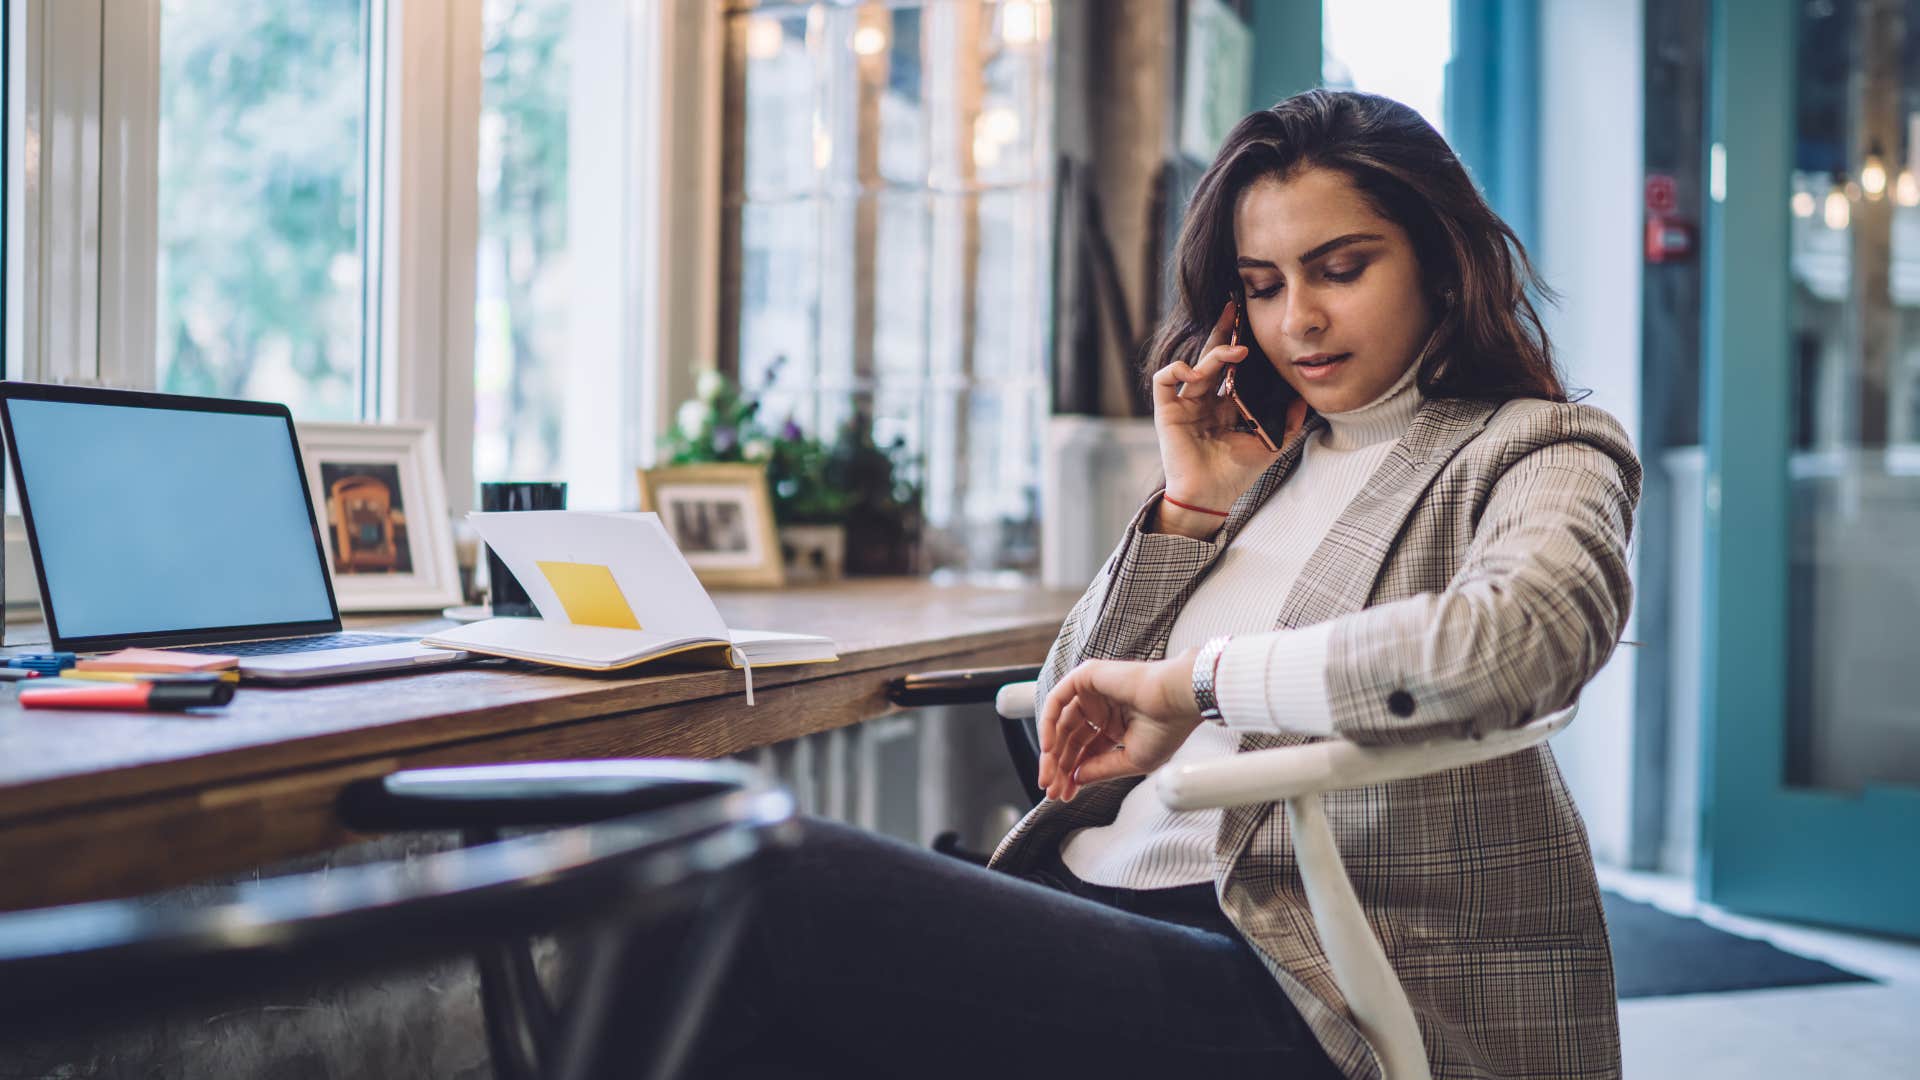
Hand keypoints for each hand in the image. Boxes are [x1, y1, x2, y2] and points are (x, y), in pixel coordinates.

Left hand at [1036, 649, 1203, 801]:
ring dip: (1051, 751)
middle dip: (1059, 767)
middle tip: (1052, 789)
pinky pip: (1057, 700)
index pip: (1086, 751)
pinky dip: (1047, 724)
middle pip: (1070, 739)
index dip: (1072, 774)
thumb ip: (1101, 769)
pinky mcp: (1087, 677)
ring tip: (1049, 776)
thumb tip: (1076, 778)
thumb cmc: (1168, 727)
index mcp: (1116, 726)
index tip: (1064, 794)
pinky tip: (1048, 749)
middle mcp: (1103, 708)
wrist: (1179, 701)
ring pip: (1060, 723)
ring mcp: (1093, 692)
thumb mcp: (1131, 760)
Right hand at [1150, 302, 1290, 531]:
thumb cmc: (1235, 474)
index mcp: (1225, 403)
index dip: (1239, 343)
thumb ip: (1289, 421)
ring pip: (1195, 366)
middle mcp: (1204, 399)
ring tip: (1234, 353)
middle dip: (1223, 331)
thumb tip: (1305, 397)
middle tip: (1235, 309)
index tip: (1252, 322)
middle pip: (1212, 357)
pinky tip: (1194, 372)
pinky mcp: (1167, 411)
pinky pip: (1164, 380)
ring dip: (1213, 355)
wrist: (1210, 497)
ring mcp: (1184, 403)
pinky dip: (1177, 370)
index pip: (1232, 367)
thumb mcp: (1270, 443)